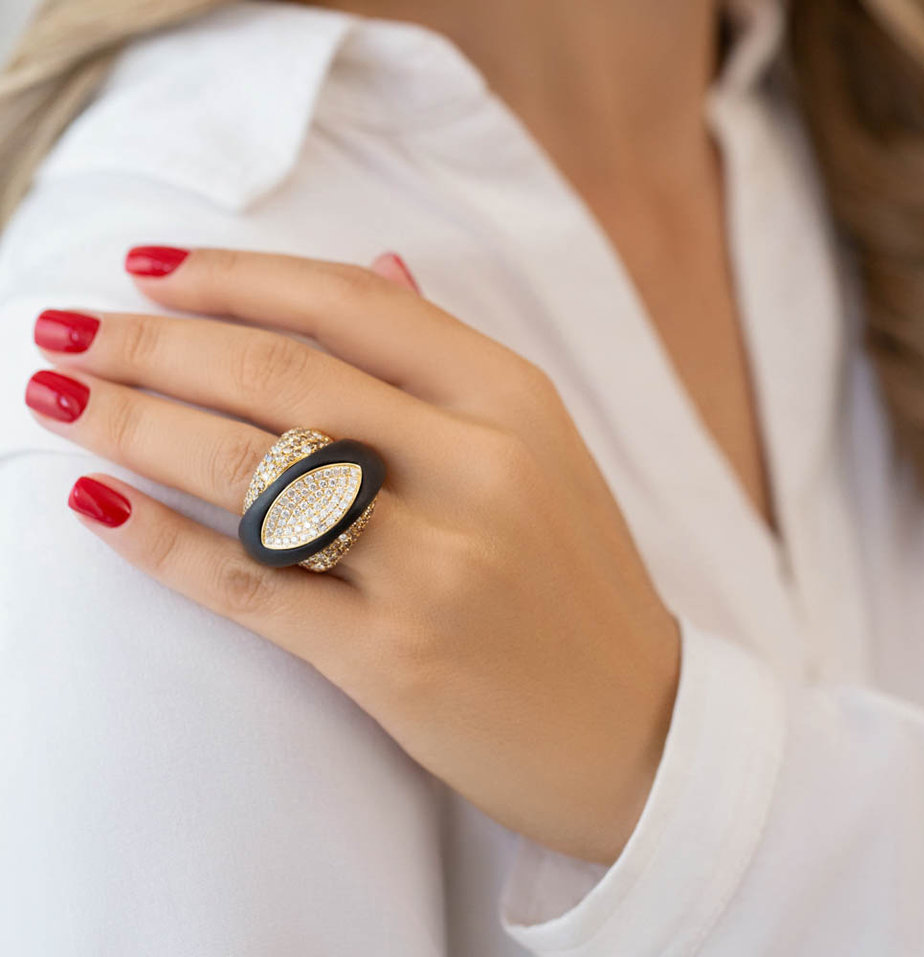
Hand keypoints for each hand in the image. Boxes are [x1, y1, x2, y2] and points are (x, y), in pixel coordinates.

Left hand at [26, 246, 679, 864]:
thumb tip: (382, 267)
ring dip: (133, 425)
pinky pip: (249, 586)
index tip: (144, 267)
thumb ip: (452, 360)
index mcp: (515, 402)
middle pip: (281, 375)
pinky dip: (158, 543)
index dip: (233, 276)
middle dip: (151, 342)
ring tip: (56, 397)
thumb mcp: (543, 449)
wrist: (636, 728)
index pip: (349, 305)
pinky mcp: (395, 658)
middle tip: (62, 326)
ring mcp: (437, 566)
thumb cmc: (577, 582)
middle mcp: (478, 468)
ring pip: (251, 471)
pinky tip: (93, 509)